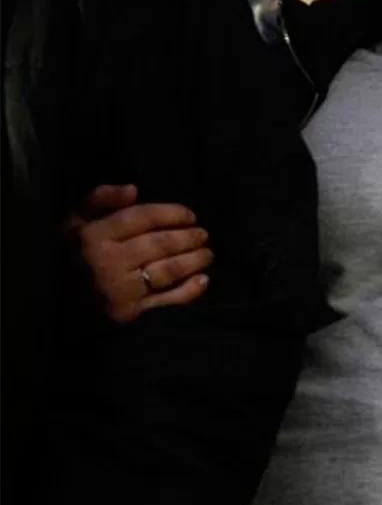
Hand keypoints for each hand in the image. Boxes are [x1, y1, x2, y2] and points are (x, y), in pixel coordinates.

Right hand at [66, 185, 211, 323]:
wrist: (51, 308)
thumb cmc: (68, 260)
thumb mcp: (72, 225)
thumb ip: (98, 202)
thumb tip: (133, 189)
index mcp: (91, 236)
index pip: (140, 218)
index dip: (171, 213)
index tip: (191, 215)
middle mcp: (106, 262)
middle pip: (159, 244)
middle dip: (189, 237)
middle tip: (204, 234)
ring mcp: (118, 290)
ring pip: (167, 271)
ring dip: (194, 261)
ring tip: (207, 254)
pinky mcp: (128, 315)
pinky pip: (166, 301)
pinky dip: (189, 291)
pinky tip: (203, 280)